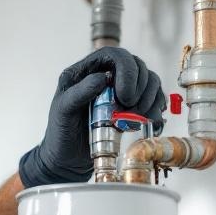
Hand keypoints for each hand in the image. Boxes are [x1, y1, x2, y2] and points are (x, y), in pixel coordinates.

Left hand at [19, 47, 165, 186]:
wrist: (67, 160)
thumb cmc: (61, 134)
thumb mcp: (63, 112)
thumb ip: (79, 93)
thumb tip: (103, 77)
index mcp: (84, 72)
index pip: (113, 55)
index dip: (126, 70)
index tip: (124, 95)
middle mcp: (104, 76)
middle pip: (136, 65)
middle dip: (140, 87)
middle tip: (130, 109)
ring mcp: (119, 91)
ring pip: (148, 80)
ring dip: (149, 97)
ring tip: (139, 117)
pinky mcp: (131, 106)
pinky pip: (152, 98)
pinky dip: (155, 107)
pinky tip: (149, 119)